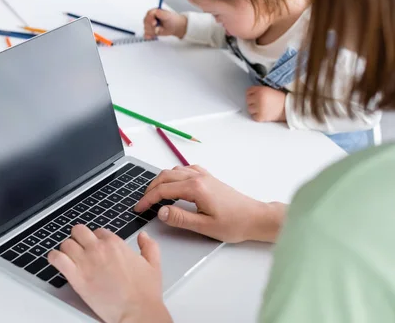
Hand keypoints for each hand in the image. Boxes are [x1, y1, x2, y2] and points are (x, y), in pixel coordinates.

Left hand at [48, 226, 171, 322]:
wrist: (137, 311)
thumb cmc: (144, 292)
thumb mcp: (153, 264)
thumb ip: (149, 246)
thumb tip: (143, 236)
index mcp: (115, 243)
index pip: (98, 231)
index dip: (97, 239)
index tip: (97, 248)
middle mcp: (98, 249)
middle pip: (79, 231)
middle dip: (79, 239)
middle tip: (81, 249)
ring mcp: (85, 262)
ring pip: (66, 243)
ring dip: (67, 249)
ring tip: (69, 257)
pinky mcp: (75, 277)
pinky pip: (56, 258)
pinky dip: (54, 258)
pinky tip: (57, 262)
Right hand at [134, 166, 284, 242]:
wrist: (256, 217)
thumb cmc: (235, 223)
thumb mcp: (205, 226)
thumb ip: (180, 218)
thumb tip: (161, 211)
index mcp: (195, 188)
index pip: (163, 190)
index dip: (147, 199)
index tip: (139, 208)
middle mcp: (198, 177)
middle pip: (165, 177)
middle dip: (150, 189)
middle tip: (142, 202)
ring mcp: (203, 175)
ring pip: (173, 171)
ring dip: (160, 181)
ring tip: (154, 195)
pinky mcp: (208, 177)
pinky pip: (184, 170)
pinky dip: (173, 175)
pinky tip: (173, 185)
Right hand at [143, 9, 187, 39]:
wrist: (174, 26)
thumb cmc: (171, 19)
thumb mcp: (167, 15)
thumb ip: (161, 13)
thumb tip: (156, 12)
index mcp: (153, 12)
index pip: (148, 15)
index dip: (150, 19)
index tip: (155, 23)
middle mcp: (150, 18)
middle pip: (146, 22)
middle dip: (151, 26)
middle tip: (158, 28)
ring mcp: (149, 25)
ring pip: (146, 29)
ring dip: (152, 31)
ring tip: (159, 30)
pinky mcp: (150, 31)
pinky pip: (146, 34)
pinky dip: (149, 36)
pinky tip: (152, 36)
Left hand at [246, 86, 286, 121]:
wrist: (289, 108)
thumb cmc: (281, 99)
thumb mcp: (269, 89)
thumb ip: (259, 91)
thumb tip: (250, 94)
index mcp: (261, 90)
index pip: (248, 91)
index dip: (252, 94)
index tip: (256, 96)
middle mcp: (258, 98)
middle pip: (248, 100)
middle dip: (253, 101)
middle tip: (261, 103)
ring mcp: (259, 108)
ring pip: (249, 109)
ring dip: (254, 109)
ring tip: (263, 108)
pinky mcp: (260, 117)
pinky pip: (253, 116)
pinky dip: (258, 116)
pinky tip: (264, 113)